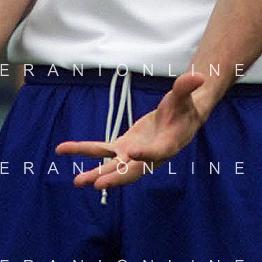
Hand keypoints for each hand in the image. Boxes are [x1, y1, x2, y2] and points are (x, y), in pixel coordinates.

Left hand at [55, 70, 205, 190]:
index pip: (156, 153)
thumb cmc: (184, 107)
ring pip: (113, 166)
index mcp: (168, 146)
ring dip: (96, 174)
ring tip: (77, 182)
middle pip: (132, 170)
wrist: (179, 117)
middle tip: (98, 185)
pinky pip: (100, 150)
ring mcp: (134, 154)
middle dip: (115, 178)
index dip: (146, 154)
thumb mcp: (184, 96)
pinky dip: (82, 149)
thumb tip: (199, 76)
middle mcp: (149, 156)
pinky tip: (62, 149)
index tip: (133, 152)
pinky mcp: (123, 147)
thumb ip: (186, 88)